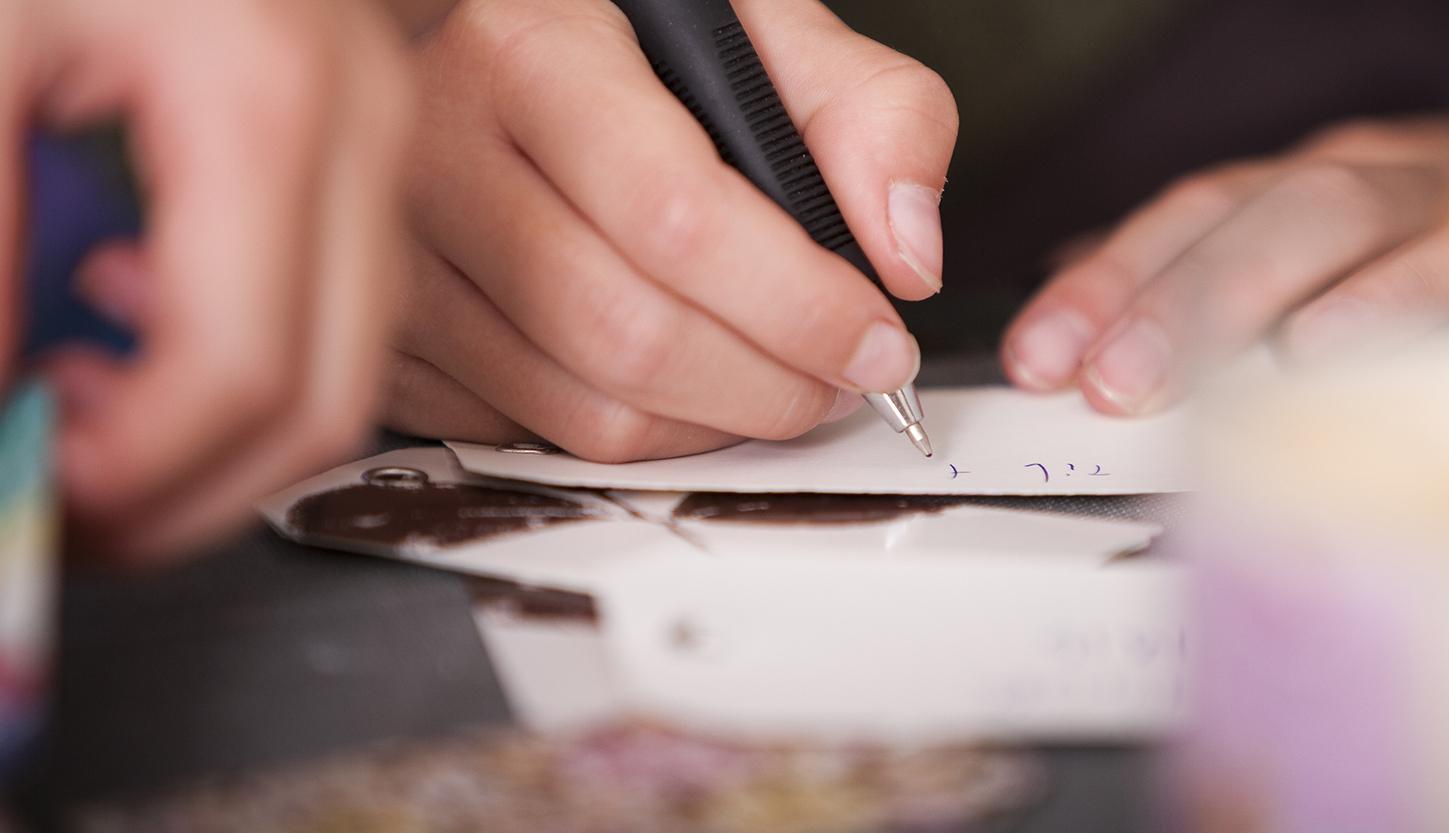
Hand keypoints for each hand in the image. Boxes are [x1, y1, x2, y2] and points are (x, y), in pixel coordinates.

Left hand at [2, 0, 411, 560]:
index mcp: (269, 98)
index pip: (243, 364)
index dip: (133, 471)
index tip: (37, 496)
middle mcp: (360, 125)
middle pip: (326, 396)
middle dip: (189, 489)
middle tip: (70, 503)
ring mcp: (375, 131)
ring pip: (348, 363)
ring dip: (217, 427)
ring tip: (86, 406)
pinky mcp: (355, 132)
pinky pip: (338, 296)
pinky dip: (243, 347)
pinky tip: (135, 308)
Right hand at [386, 0, 957, 461]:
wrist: (501, 51)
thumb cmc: (636, 44)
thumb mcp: (762, 27)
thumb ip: (869, 111)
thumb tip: (904, 253)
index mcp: (530, 53)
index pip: (676, 217)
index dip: (798, 304)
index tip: (875, 339)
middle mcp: (437, 157)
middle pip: (628, 336)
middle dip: (772, 386)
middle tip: (841, 378)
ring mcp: (402, 262)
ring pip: (584, 411)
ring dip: (717, 425)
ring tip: (775, 383)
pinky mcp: (397, 343)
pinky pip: (537, 437)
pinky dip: (638, 437)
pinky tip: (680, 387)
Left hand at [1002, 115, 1448, 413]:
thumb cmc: (1409, 258)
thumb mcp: (1300, 263)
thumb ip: (1199, 280)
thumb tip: (1076, 297)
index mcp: (1294, 193)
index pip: (1181, 221)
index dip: (1098, 284)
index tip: (1032, 360)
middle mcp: (1352, 182)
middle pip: (1231, 213)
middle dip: (1144, 296)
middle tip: (1092, 383)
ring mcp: (1430, 204)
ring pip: (1318, 216)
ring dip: (1219, 297)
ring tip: (1150, 376)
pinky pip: (1442, 260)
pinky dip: (1374, 301)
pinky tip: (1311, 350)